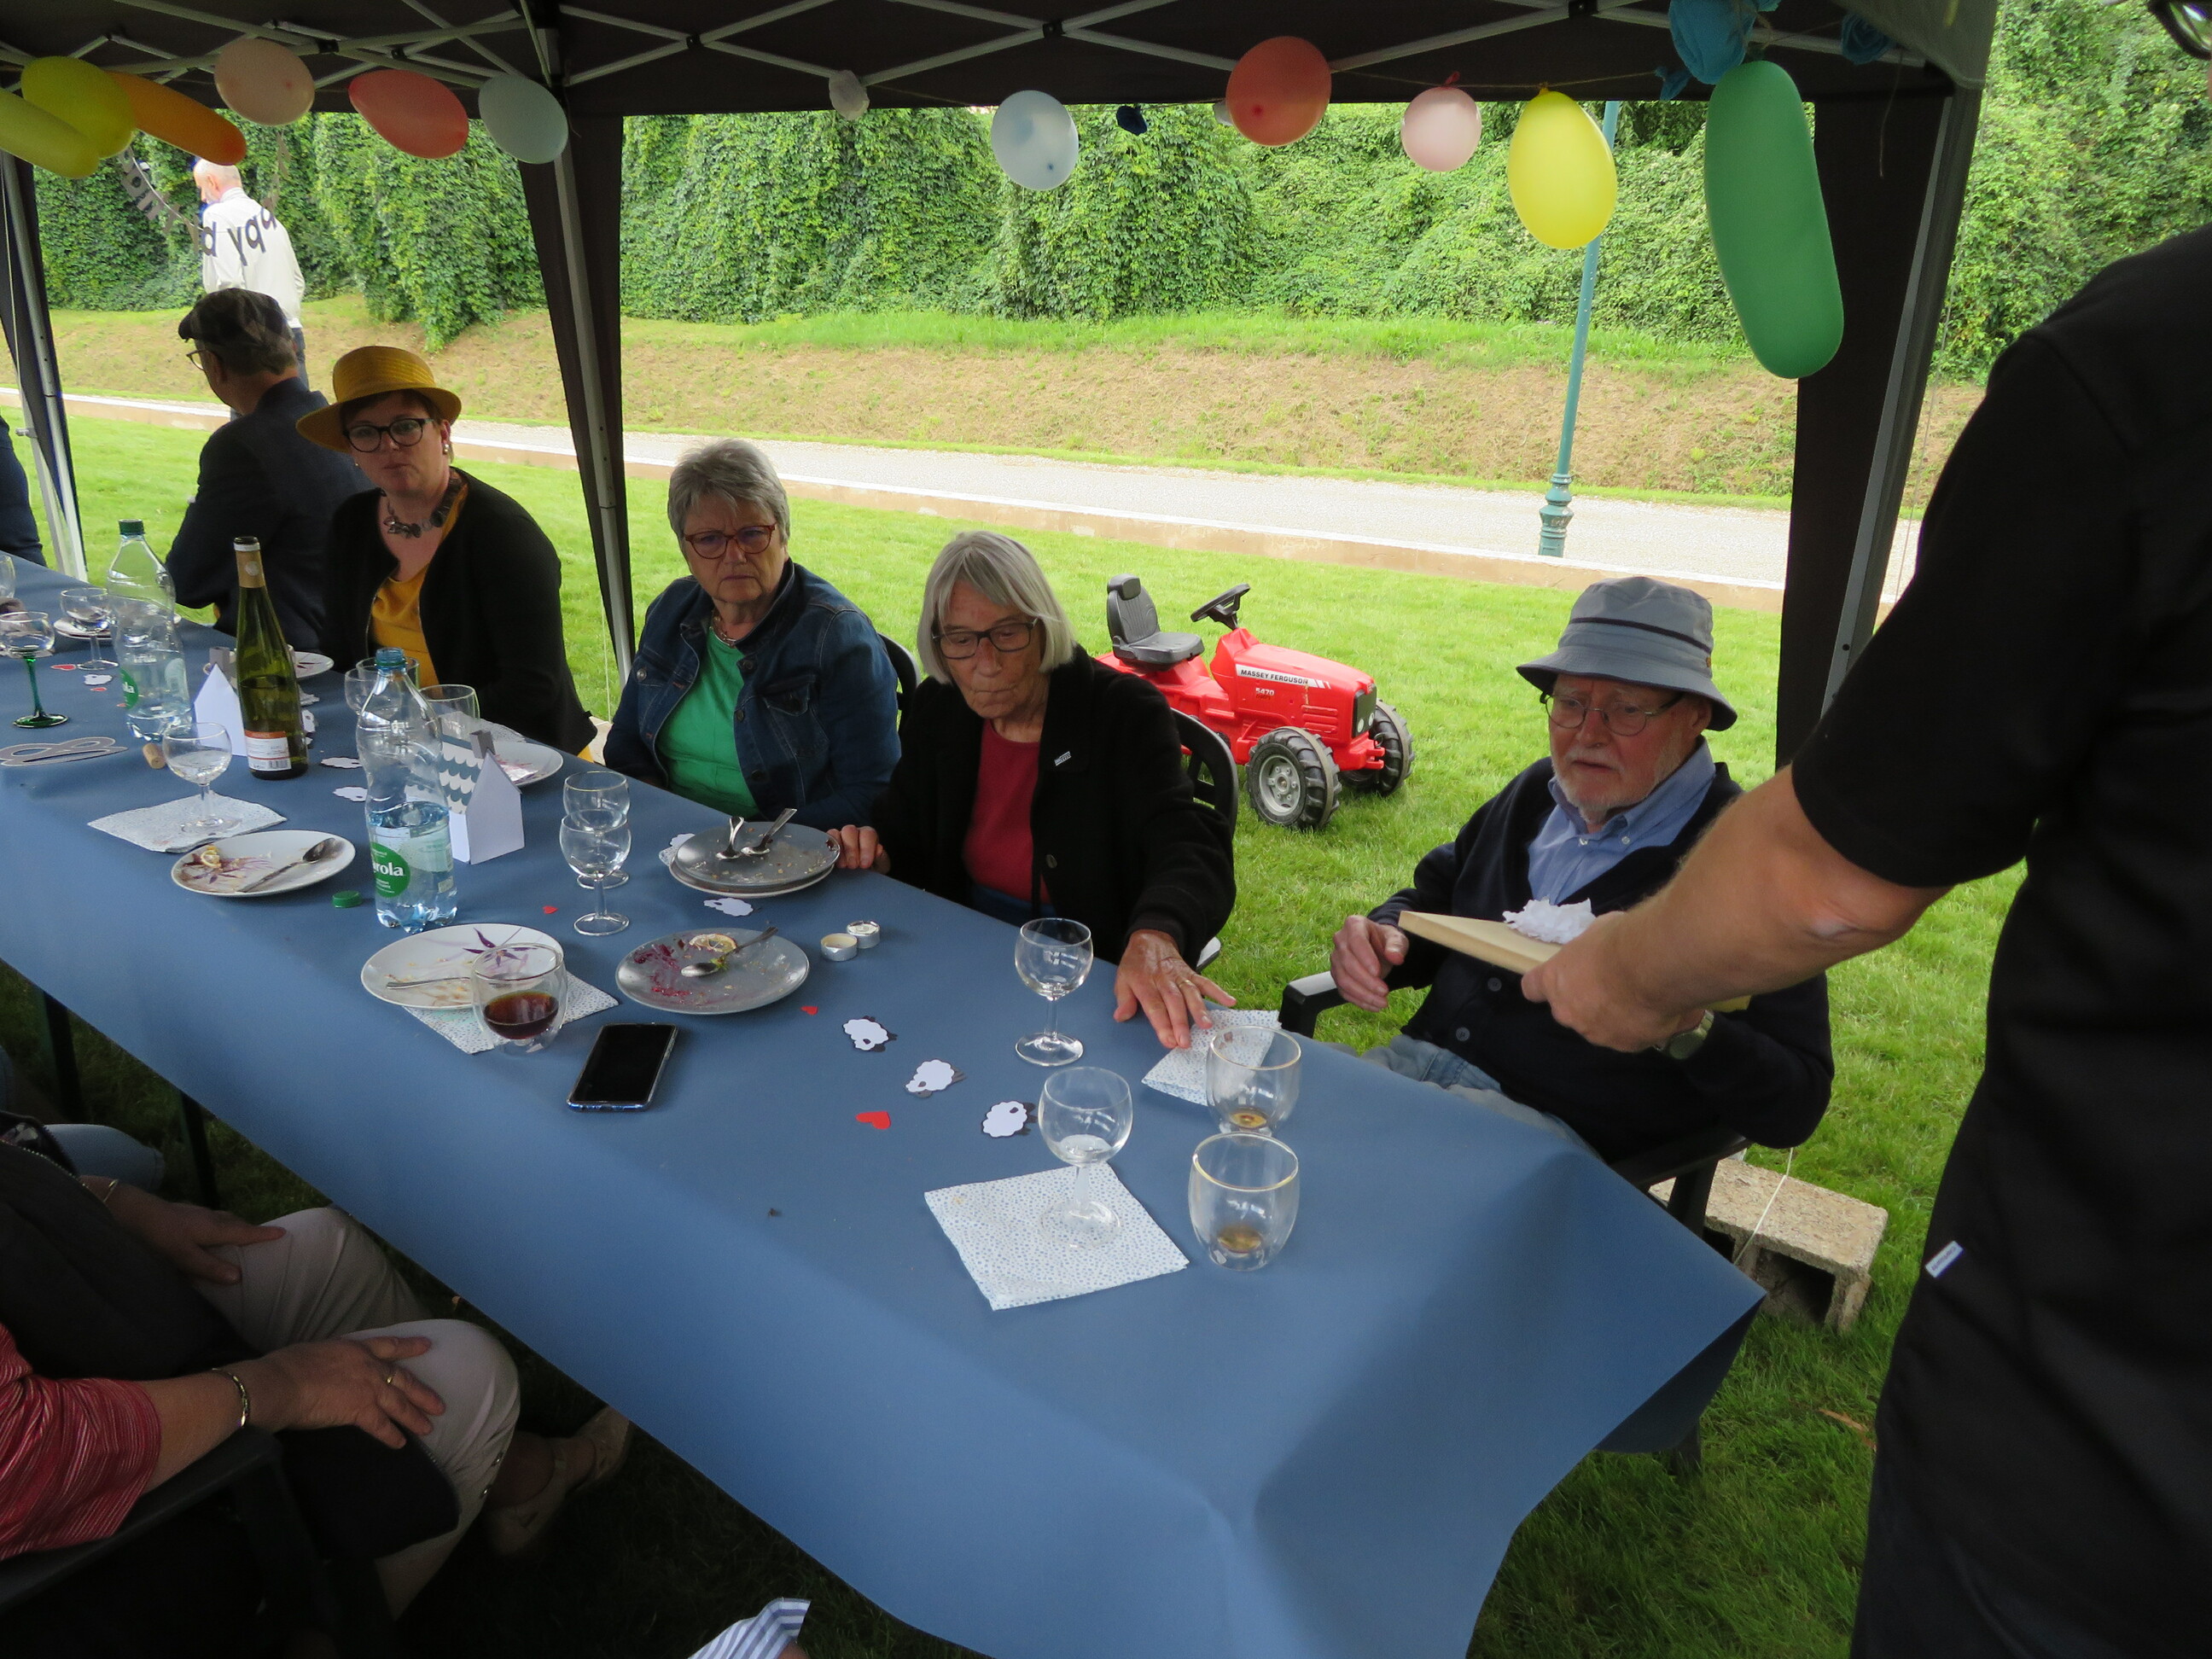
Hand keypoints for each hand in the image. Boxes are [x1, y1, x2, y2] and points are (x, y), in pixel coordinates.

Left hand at [102, 1182, 284, 1284]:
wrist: (130, 1211)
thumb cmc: (158, 1235)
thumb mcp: (183, 1256)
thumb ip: (209, 1267)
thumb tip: (239, 1277)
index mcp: (214, 1228)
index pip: (244, 1232)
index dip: (263, 1234)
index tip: (283, 1233)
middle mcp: (209, 1217)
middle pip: (236, 1223)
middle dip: (251, 1229)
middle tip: (262, 1237)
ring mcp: (195, 1213)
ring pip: (222, 1219)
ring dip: (234, 1227)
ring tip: (238, 1236)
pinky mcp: (182, 1214)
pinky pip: (210, 1220)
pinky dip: (218, 1226)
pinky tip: (207, 1233)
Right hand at [239, 1334, 444, 1448]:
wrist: (284, 1383)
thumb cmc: (290, 1365)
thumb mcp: (318, 1351)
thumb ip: (332, 1359)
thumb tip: (327, 1367)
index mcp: (356, 1349)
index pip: (389, 1346)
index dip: (410, 1347)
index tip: (427, 1346)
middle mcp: (369, 1367)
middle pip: (403, 1380)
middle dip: (422, 1393)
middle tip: (439, 1405)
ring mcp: (367, 1389)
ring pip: (399, 1404)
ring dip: (415, 1417)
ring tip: (428, 1427)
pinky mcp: (360, 1411)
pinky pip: (381, 1426)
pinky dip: (392, 1435)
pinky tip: (401, 1443)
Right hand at [831, 825, 887, 872]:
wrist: (862, 876)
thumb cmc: (872, 869)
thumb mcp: (880, 865)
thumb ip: (881, 858)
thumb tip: (878, 850)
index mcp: (868, 835)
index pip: (867, 833)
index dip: (866, 848)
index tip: (865, 864)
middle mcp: (853, 833)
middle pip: (849, 831)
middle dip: (851, 849)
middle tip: (853, 866)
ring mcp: (839, 837)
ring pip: (835, 833)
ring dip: (838, 850)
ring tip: (843, 866)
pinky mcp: (828, 843)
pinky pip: (825, 840)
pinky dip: (827, 849)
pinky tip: (832, 862)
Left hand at [1113, 929, 1234, 1049]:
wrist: (1151, 939)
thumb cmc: (1136, 964)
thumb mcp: (1122, 979)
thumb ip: (1124, 999)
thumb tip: (1121, 1017)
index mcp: (1145, 983)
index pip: (1154, 1006)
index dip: (1161, 1024)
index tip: (1168, 1041)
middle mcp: (1164, 980)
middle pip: (1174, 1002)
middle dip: (1180, 1023)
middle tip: (1185, 1042)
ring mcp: (1180, 976)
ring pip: (1191, 993)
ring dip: (1199, 1009)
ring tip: (1207, 1025)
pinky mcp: (1191, 973)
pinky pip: (1205, 982)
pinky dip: (1218, 991)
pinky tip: (1229, 1002)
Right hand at [1328, 915, 1405, 1011]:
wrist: (1378, 947)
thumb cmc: (1386, 940)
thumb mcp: (1397, 939)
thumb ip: (1397, 946)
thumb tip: (1396, 957)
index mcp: (1354, 925)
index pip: (1356, 941)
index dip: (1365, 958)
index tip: (1378, 973)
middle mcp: (1340, 940)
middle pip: (1347, 962)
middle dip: (1366, 980)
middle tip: (1385, 992)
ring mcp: (1336, 958)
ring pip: (1343, 979)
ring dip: (1362, 994)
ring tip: (1382, 1003)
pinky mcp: (1336, 974)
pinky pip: (1343, 990)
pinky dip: (1358, 1000)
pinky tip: (1374, 1006)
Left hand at [1520, 912, 1702, 1050]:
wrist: (1653, 967)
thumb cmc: (1620, 941)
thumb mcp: (1598, 932)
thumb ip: (1592, 952)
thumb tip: (1604, 952)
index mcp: (1554, 981)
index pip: (1533, 988)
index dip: (1543, 986)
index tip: (1554, 982)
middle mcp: (1569, 1013)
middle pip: (1570, 1010)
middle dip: (1587, 1002)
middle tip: (1614, 986)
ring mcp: (1596, 1033)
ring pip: (1600, 1027)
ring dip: (1615, 1016)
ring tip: (1642, 998)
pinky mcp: (1626, 1045)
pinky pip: (1630, 1036)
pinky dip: (1642, 1027)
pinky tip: (1659, 1011)